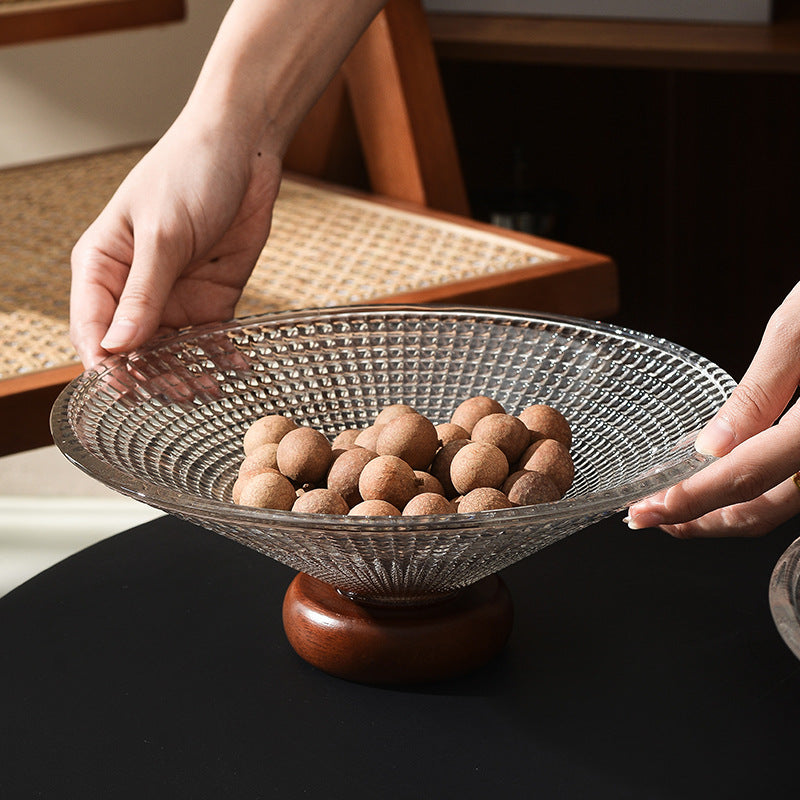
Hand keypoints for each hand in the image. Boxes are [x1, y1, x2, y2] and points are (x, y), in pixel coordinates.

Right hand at [70, 118, 280, 367]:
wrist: (242, 151)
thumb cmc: (188, 174)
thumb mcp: (163, 234)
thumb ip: (144, 293)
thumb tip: (119, 349)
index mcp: (102, 267)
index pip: (93, 329)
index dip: (106, 365)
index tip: (124, 391)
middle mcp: (134, 290)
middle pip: (134, 349)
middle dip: (151, 376)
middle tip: (177, 394)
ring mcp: (174, 297)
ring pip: (173, 351)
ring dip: (187, 373)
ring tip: (208, 390)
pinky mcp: (211, 299)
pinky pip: (213, 340)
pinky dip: (223, 357)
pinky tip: (237, 370)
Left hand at [626, 281, 799, 537]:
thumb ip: (758, 393)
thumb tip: (711, 448)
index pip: (747, 477)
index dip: (691, 502)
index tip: (645, 512)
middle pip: (765, 509)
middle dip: (700, 520)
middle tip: (647, 515)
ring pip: (781, 504)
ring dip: (723, 510)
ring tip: (672, 503)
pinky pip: (794, 480)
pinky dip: (751, 487)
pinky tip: (715, 475)